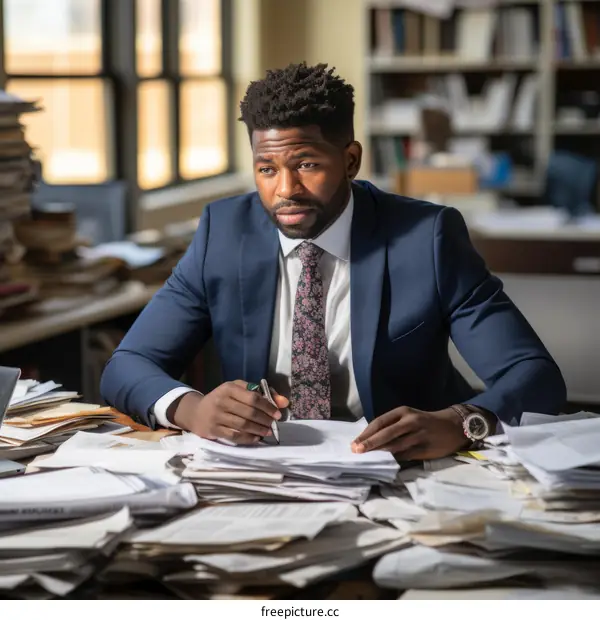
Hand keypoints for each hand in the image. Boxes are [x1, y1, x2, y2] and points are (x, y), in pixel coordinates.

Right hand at [170, 380, 288, 444]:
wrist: (196, 412)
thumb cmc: (222, 399)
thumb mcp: (238, 390)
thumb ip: (261, 393)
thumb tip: (284, 402)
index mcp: (229, 388)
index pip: (253, 398)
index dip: (268, 406)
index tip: (278, 413)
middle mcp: (221, 401)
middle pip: (249, 412)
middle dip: (265, 419)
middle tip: (274, 424)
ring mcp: (216, 416)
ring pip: (243, 425)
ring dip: (259, 430)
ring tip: (268, 432)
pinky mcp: (213, 430)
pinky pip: (234, 436)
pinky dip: (248, 438)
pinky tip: (257, 438)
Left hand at [351, 406, 469, 460]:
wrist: (453, 426)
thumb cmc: (425, 422)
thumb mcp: (408, 417)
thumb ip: (392, 426)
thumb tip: (369, 440)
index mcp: (403, 412)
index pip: (380, 422)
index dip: (366, 433)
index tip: (354, 443)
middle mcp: (410, 421)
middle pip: (385, 433)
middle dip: (369, 443)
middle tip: (356, 451)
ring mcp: (418, 435)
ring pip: (395, 446)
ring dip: (379, 453)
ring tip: (366, 459)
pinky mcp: (425, 449)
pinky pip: (405, 456)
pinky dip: (393, 460)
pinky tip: (384, 464)